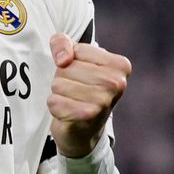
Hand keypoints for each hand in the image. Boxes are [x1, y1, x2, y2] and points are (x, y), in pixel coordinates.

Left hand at [47, 33, 132, 159]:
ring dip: (58, 94)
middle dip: (63, 79)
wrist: (84, 130)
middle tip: (76, 92)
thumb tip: (63, 59)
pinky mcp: (87, 115)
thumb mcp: (75, 59)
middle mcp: (117, 82)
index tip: (82, 76)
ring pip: (58, 84)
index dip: (70, 62)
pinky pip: (54, 101)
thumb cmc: (80, 89)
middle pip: (66, 68)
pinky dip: (54, 107)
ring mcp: (104, 100)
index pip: (78, 50)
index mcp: (120, 65)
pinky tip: (66, 113)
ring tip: (72, 102)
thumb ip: (62, 42)